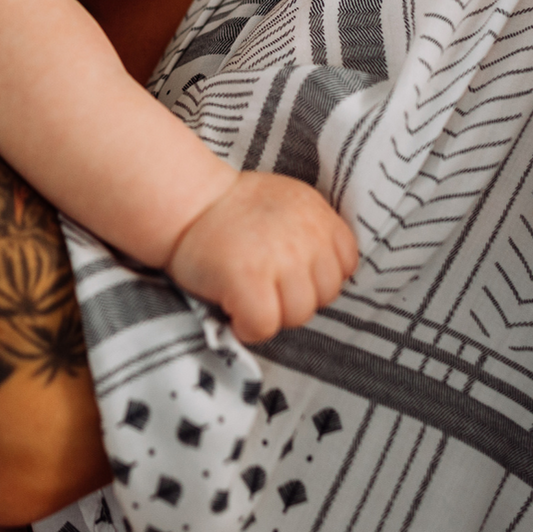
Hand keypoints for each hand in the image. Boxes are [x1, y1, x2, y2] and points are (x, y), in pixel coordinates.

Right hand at [168, 173, 358, 344]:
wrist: (186, 203)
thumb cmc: (232, 210)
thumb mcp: (287, 203)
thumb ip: (314, 232)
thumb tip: (328, 275)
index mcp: (317, 213)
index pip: (346, 264)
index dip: (317, 277)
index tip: (290, 273)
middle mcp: (306, 234)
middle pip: (326, 295)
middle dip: (296, 298)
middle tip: (264, 284)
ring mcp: (280, 258)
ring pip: (299, 315)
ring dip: (273, 314)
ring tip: (248, 294)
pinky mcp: (249, 279)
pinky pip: (265, 326)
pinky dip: (248, 328)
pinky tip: (234, 309)